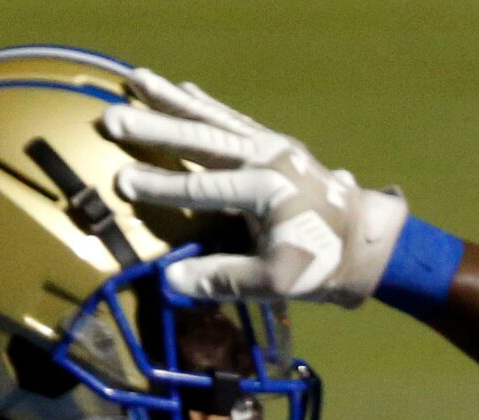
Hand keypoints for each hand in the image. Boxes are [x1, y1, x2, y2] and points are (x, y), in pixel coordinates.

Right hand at [99, 71, 408, 304]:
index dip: (160, 186)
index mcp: (265, 190)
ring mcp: (272, 145)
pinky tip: (182, 89)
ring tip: (135, 79)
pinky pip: (232, 118)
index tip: (121, 181)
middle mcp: (266, 157)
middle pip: (200, 138)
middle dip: (153, 127)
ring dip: (171, 100)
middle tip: (110, 117)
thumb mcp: (275, 281)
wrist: (367, 241)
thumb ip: (224, 279)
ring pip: (213, 117)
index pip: (202, 188)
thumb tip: (172, 280)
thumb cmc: (323, 263)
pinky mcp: (275, 145)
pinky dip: (205, 104)